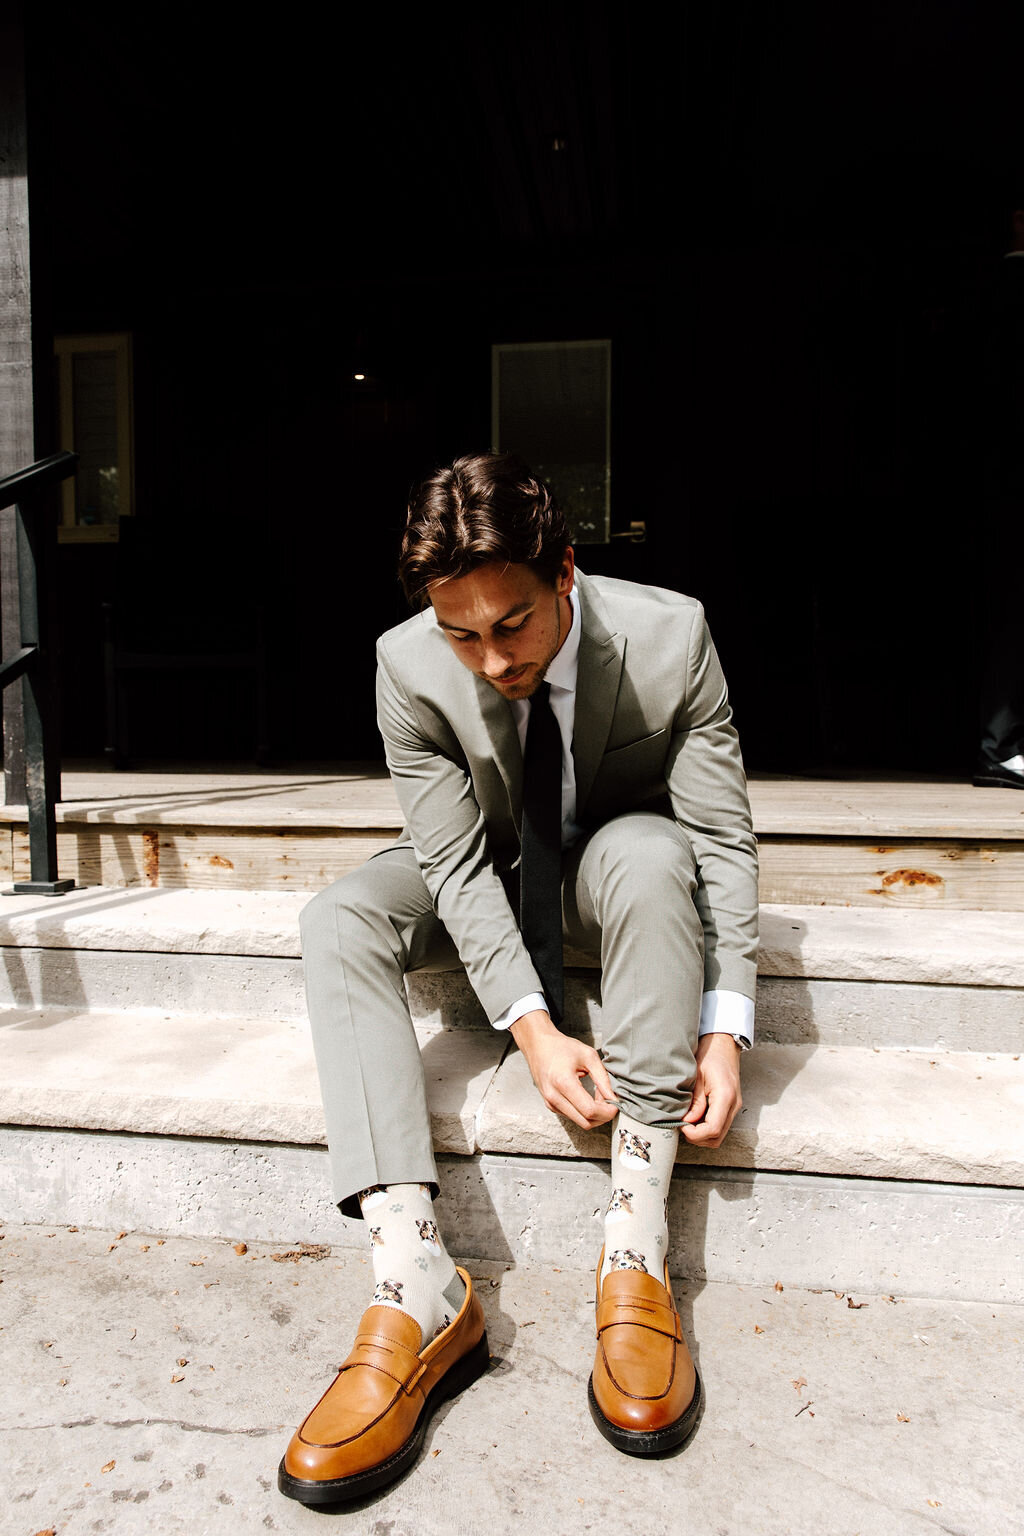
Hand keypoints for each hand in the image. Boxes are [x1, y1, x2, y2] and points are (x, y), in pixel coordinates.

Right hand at [509, 1009, 618, 1130]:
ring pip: (579, 1122)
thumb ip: (603, 1078)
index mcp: (563, 1083)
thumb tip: (614, 1097)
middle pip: (585, 1122)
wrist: (538, 1045)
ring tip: (599, 1097)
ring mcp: (550, 1103)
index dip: (607, 1111)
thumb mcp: (588, 1056)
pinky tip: (588, 1098)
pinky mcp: (550, 1105)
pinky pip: (572, 1116)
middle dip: (603, 1116)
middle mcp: (554, 1097)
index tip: (616, 1103)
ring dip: (594, 1114)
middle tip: (610, 1101)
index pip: (589, 1110)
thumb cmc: (561, 1047)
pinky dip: (584, 1112)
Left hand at [681, 1033, 741, 1147]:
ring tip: (686, 1122)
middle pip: (717, 1138)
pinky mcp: (731, 1107)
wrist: (724, 1044)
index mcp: (726, 1096)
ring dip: (701, 1135)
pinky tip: (694, 1118)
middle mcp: (734, 1105)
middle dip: (697, 1137)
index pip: (713, 1129)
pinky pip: (720, 1126)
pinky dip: (706, 1128)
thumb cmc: (710, 1055)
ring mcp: (734, 1107)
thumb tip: (687, 1121)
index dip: (694, 1133)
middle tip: (681, 1125)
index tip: (681, 1124)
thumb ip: (694, 1100)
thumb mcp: (697, 1075)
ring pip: (719, 1136)